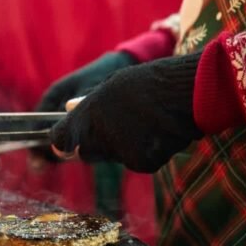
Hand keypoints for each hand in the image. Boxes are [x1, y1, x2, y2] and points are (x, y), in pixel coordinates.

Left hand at [49, 52, 203, 172]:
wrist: (185, 91)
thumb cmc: (148, 82)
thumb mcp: (112, 84)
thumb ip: (88, 101)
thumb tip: (68, 107)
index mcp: (87, 115)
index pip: (60, 140)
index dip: (63, 141)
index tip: (67, 141)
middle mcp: (98, 137)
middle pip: (86, 153)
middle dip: (95, 144)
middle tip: (118, 125)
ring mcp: (119, 152)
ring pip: (113, 157)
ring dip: (122, 146)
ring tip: (144, 122)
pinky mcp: (141, 163)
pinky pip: (138, 161)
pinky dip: (146, 151)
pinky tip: (159, 133)